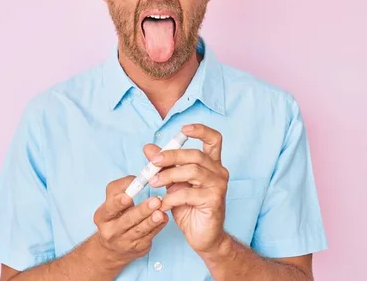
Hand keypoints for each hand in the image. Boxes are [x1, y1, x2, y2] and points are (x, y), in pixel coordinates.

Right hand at [92, 176, 168, 266]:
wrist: (113, 246)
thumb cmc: (115, 215)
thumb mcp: (112, 200)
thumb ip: (121, 187)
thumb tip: (136, 179)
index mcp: (102, 216)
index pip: (110, 208)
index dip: (118, 203)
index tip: (128, 197)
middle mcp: (111, 230)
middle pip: (127, 220)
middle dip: (142, 210)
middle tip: (155, 201)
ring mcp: (125, 241)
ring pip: (140, 230)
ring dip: (152, 220)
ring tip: (160, 212)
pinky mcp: (138, 247)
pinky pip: (149, 236)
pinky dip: (158, 227)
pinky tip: (163, 218)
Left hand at [143, 124, 228, 253]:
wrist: (203, 236)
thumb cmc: (189, 208)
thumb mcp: (173, 183)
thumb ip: (164, 165)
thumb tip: (148, 148)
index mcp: (211, 164)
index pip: (214, 139)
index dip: (201, 130)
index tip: (183, 129)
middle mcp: (218, 171)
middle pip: (195, 154)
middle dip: (171, 156)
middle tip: (152, 162)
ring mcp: (218, 185)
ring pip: (192, 171)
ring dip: (168, 175)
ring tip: (154, 183)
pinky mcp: (214, 200)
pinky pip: (189, 193)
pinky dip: (171, 197)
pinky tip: (163, 204)